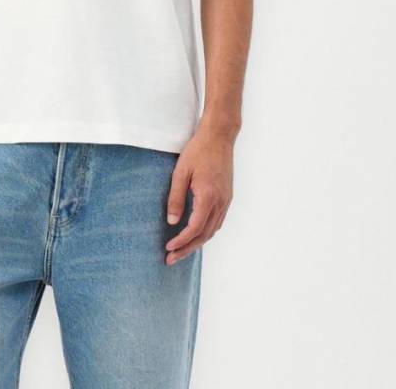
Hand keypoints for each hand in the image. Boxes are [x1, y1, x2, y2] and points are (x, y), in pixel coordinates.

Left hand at [164, 123, 234, 264]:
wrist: (220, 136)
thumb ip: (175, 198)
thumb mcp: (181, 172)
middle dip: (187, 249)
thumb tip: (171, 222)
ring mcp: (226, 200)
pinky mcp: (227, 196)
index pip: (194, 229)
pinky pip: (217, 221)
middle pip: (204, 235)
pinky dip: (206, 232)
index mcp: (208, 197)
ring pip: (213, 230)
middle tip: (171, 259)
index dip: (181, 242)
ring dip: (197, 243)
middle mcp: (220, 202)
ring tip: (182, 250)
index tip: (168, 249)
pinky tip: (196, 233)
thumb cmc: (198, 150)